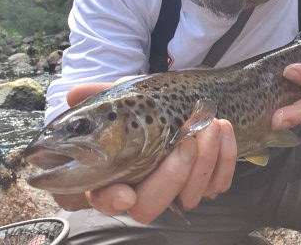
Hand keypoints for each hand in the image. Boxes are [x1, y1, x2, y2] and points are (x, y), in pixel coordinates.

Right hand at [54, 77, 236, 222]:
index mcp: (117, 171)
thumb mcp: (127, 95)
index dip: (113, 200)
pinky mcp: (206, 183)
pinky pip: (218, 185)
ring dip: (205, 161)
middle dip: (172, 176)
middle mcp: (145, 186)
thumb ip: (100, 94)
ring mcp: (177, 189)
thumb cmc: (150, 104)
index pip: (105, 198)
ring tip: (210, 124)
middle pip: (150, 207)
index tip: (126, 192)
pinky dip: (226, 158)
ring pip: (189, 196)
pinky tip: (225, 129)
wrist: (187, 100)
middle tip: (186, 141)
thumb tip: (74, 94)